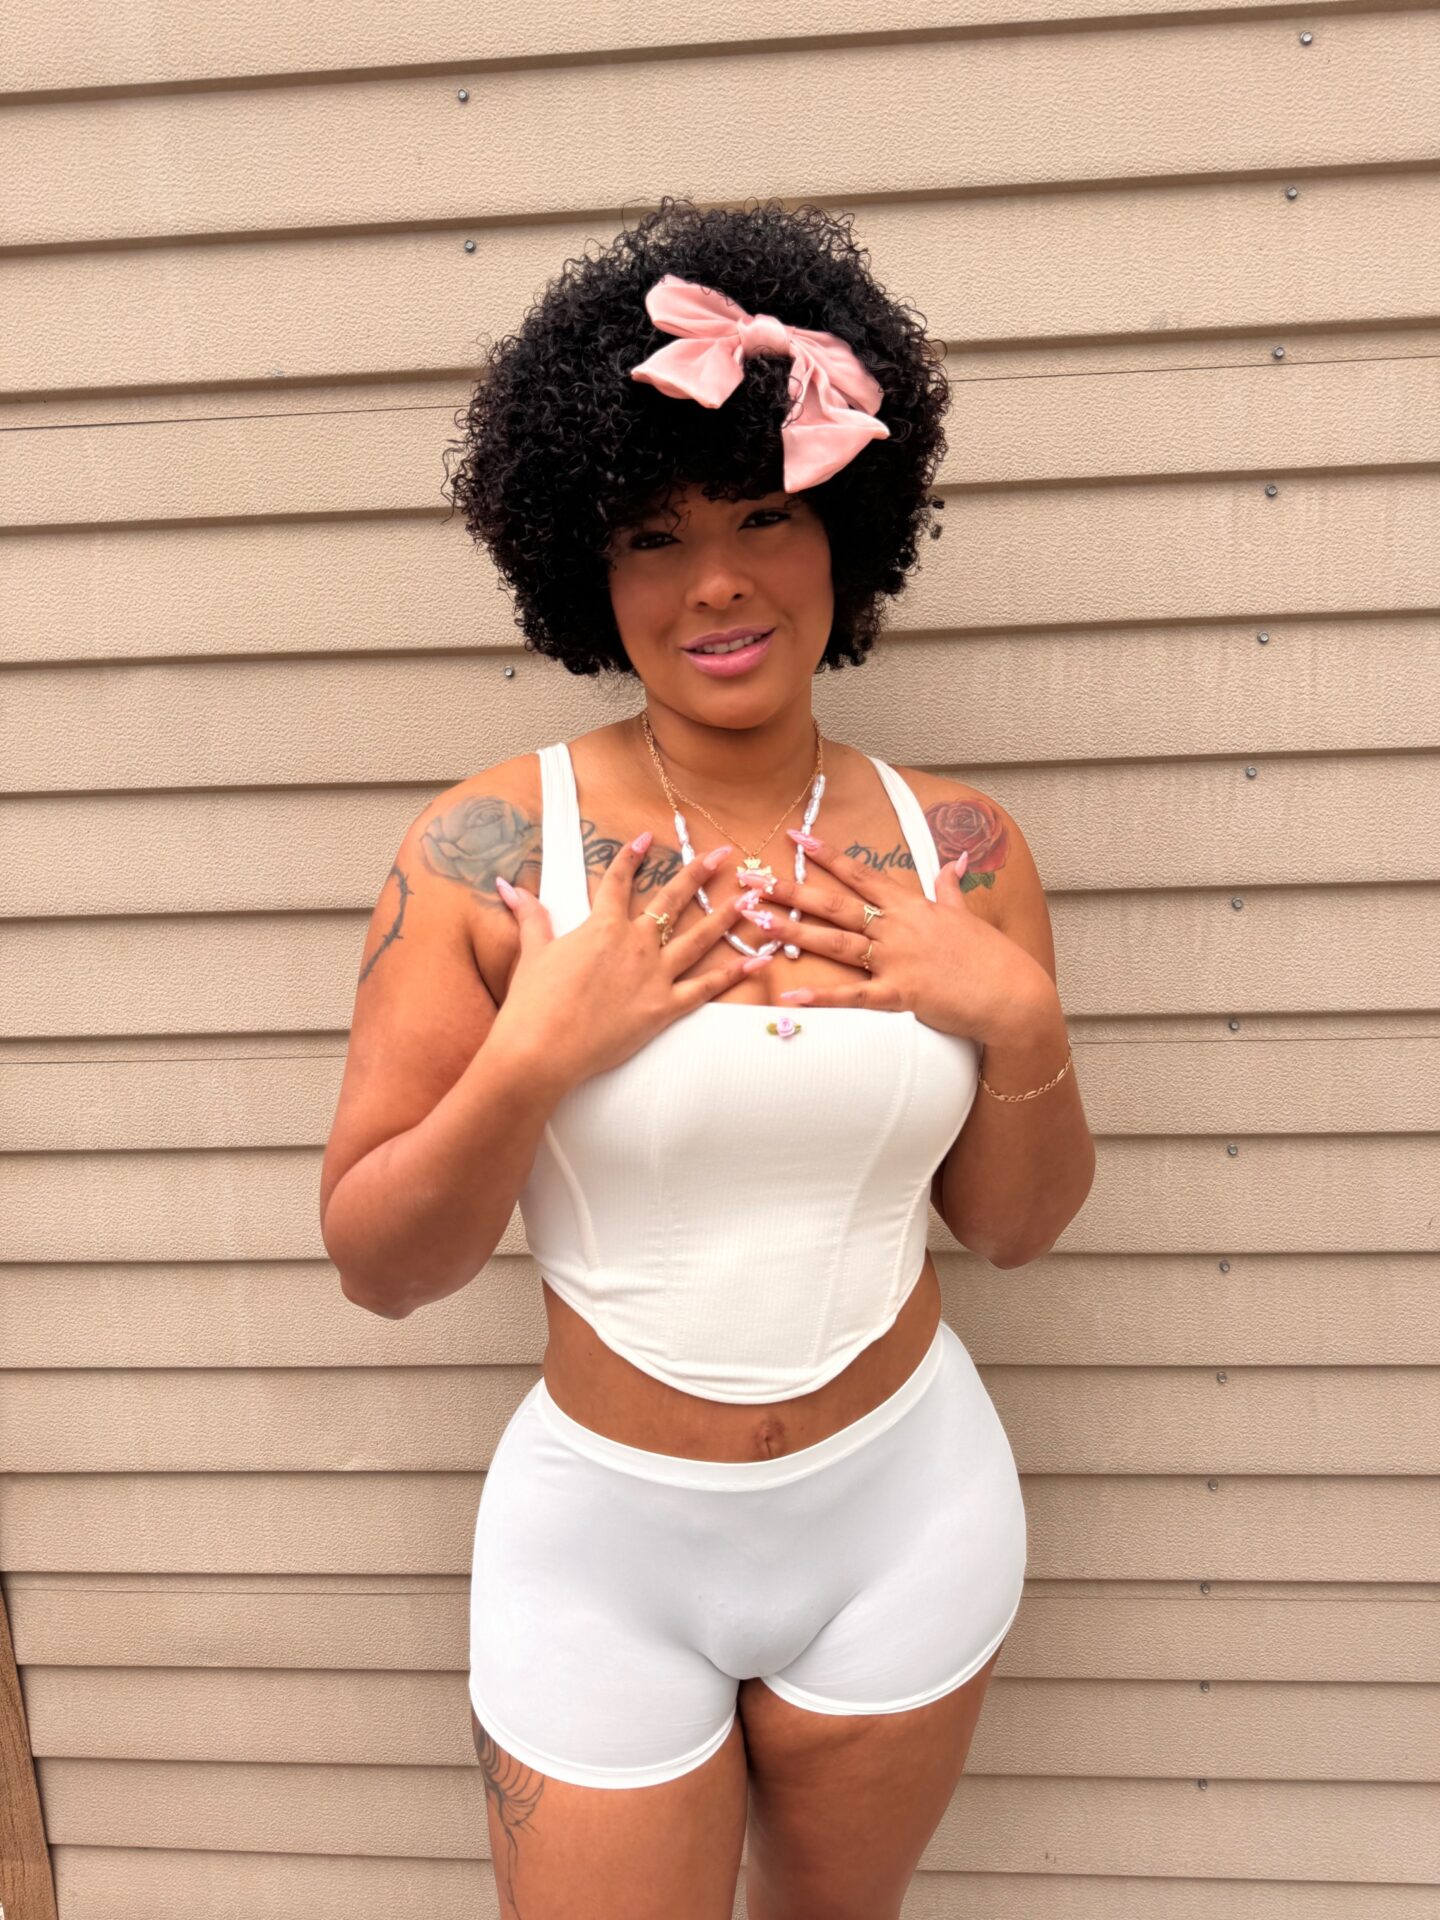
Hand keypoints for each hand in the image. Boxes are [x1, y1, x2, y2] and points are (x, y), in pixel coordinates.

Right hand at [490, 831, 772, 1084]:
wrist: (541, 1049)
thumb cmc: (533, 1003)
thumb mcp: (532, 954)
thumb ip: (530, 918)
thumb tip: (507, 887)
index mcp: (601, 927)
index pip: (618, 882)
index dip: (631, 857)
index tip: (646, 837)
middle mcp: (634, 944)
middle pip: (672, 901)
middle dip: (698, 873)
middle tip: (723, 855)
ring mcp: (653, 975)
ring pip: (698, 939)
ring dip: (725, 916)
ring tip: (750, 899)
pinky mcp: (664, 1008)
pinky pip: (705, 987)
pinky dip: (733, 974)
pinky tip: (757, 960)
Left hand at [745, 829, 1054, 1044]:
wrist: (1014, 994)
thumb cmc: (991, 956)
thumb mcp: (966, 915)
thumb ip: (951, 888)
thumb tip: (954, 862)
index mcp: (911, 906)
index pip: (861, 874)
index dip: (827, 855)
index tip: (796, 837)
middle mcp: (899, 928)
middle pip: (835, 904)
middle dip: (791, 891)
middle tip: (751, 881)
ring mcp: (899, 960)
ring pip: (837, 943)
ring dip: (795, 933)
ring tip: (758, 923)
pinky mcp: (902, 995)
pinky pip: (855, 996)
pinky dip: (824, 997)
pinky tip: (792, 996)